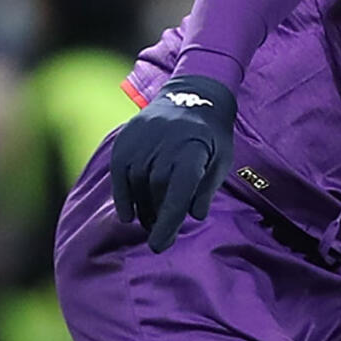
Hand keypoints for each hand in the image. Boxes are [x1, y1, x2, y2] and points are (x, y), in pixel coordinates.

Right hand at [109, 75, 236, 251]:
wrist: (192, 94)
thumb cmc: (211, 136)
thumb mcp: (221, 160)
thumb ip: (206, 188)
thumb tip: (194, 216)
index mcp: (192, 149)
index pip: (178, 191)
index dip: (168, 221)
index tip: (159, 246)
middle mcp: (165, 143)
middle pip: (157, 191)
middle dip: (159, 219)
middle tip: (162, 236)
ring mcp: (142, 139)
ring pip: (137, 185)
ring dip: (142, 210)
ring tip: (151, 223)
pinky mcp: (126, 139)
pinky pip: (119, 174)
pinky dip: (122, 197)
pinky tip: (128, 216)